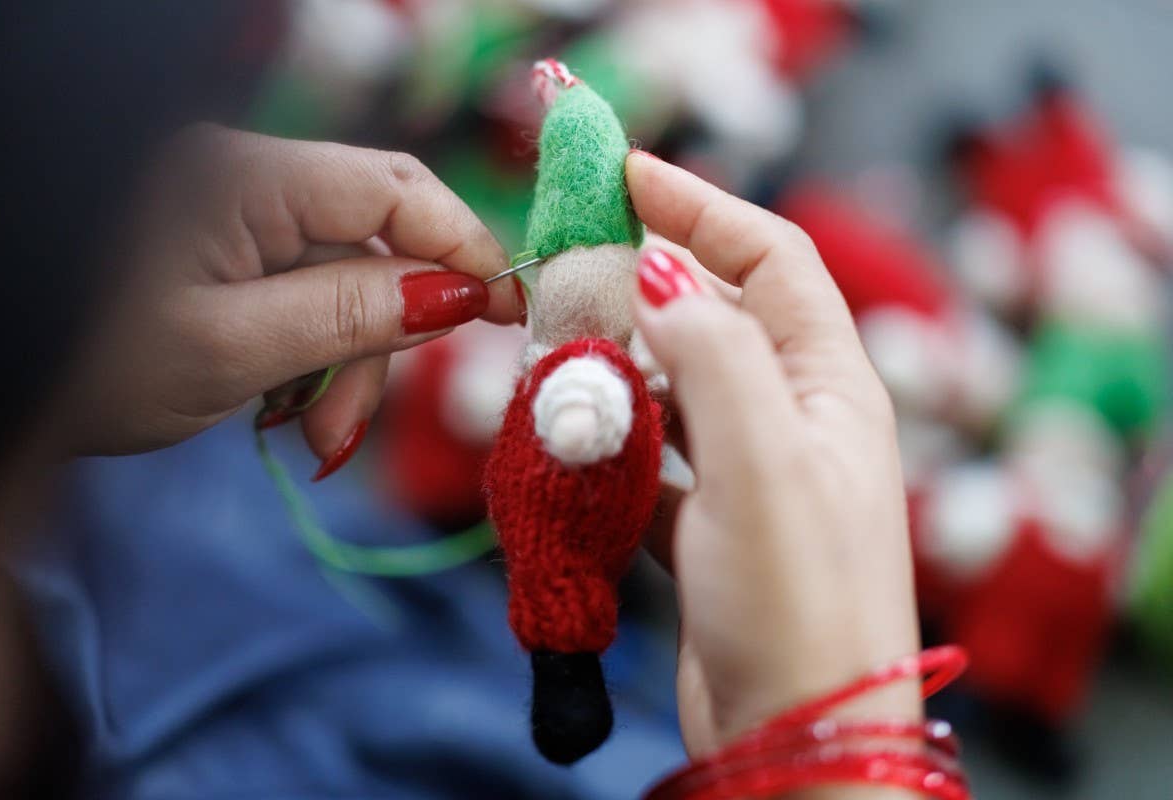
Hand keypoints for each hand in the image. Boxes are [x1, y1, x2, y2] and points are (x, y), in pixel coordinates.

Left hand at [68, 124, 522, 469]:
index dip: (464, 244)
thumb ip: (350, 314)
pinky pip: (311, 296)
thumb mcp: (231, 351)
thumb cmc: (93, 367)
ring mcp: (242, 219)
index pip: (393, 188)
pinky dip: (319, 359)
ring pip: (349, 279)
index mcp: (243, 177)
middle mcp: (250, 182)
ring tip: (316, 436)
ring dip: (350, 363)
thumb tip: (459, 292)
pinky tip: (291, 409)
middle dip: (389, 330)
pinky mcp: (236, 256)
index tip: (512, 308)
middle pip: (376, 239)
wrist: (7, 390)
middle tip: (364, 417)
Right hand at [626, 153, 921, 763]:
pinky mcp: (712, 525)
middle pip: (718, 314)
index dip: (703, 206)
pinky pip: (654, 455)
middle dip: (646, 282)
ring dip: (621, 365)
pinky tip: (576, 440)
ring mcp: (753, 474)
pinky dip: (614, 440)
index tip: (625, 175)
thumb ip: (715, 358)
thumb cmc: (798, 607)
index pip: (772, 259)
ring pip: (678, 385)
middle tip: (568, 263)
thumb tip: (664, 272)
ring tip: (559, 351)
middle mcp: (798, 420)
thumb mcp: (763, 466)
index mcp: (832, 388)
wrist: (797, 741)